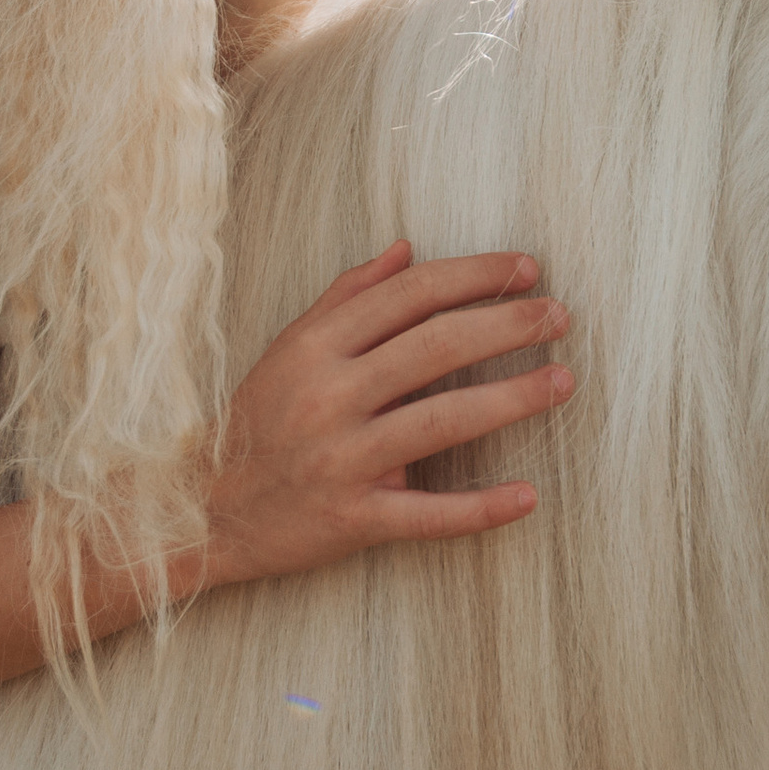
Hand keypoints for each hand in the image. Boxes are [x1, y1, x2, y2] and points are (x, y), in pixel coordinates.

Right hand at [202, 242, 571, 586]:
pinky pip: (427, 514)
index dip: (474, 276)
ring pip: (442, 421)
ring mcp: (342, 459)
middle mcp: (329, 396)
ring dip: (512, 399)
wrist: (205, 509)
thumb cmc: (259, 421)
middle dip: (507, 326)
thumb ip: (347, 296)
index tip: (527, 269)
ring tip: (563, 381)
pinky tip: (528, 495)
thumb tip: (408, 250)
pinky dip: (481, 508)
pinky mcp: (352, 519)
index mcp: (316, 347)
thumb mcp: (290, 348)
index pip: (409, 295)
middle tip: (559, 316)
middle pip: (435, 347)